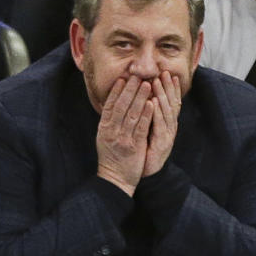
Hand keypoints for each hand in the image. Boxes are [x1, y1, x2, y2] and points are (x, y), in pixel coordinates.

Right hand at [95, 75, 153, 194]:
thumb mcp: (104, 138)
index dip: (116, 91)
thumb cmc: (112, 158)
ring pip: (132, 114)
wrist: (115, 179)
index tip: (123, 78)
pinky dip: (146, 115)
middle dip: (130, 90)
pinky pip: (141, 128)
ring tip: (147, 84)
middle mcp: (112, 132)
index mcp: (104, 128)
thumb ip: (108, 122)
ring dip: (140, 98)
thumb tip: (111, 104)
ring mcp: (123, 139)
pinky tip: (151, 104)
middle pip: (121, 106)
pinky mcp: (134, 146)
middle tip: (137, 76)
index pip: (110, 105)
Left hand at [143, 71, 180, 176]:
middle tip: (164, 72)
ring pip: (166, 111)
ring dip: (162, 95)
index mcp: (167, 124)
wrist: (145, 172)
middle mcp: (170, 128)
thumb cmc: (144, 151)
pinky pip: (159, 125)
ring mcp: (167, 135)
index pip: (171, 102)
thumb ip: (148, 116)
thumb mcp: (147, 130)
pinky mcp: (161, 143)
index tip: (168, 74)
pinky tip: (153, 102)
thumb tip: (144, 99)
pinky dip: (156, 112)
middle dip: (168, 87)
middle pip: (172, 104)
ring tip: (157, 82)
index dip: (171, 88)